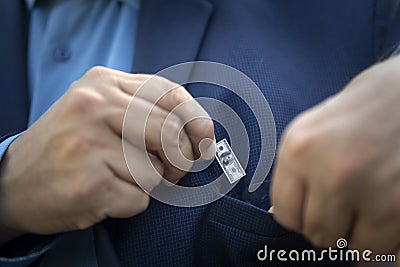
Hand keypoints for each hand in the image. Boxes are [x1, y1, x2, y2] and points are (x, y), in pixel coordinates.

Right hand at [0, 66, 214, 243]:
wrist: (12, 182)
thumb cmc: (66, 145)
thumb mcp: (99, 108)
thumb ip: (145, 109)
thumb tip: (198, 131)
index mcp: (103, 83)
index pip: (171, 94)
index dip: (197, 121)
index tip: (205, 141)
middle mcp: (95, 107)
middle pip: (172, 134)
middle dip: (180, 160)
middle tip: (169, 169)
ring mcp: (90, 145)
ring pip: (158, 171)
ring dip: (148, 183)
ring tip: (118, 177)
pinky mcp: (90, 184)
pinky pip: (141, 199)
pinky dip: (130, 203)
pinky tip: (104, 193)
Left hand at [271, 56, 399, 254]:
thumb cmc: (369, 105)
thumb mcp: (317, 128)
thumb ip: (301, 172)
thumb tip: (295, 212)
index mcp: (301, 148)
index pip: (284, 213)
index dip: (299, 213)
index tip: (310, 208)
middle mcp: (333, 171)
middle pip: (317, 233)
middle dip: (330, 224)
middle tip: (343, 205)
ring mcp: (372, 191)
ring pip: (353, 248)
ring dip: (359, 233)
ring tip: (368, 203)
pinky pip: (386, 250)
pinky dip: (386, 240)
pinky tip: (386, 211)